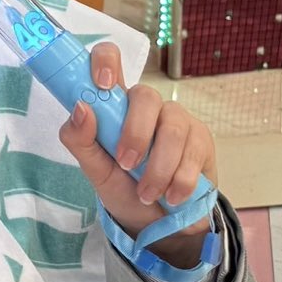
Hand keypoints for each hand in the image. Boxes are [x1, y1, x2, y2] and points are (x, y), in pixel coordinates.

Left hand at [59, 42, 217, 266]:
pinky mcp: (201, 139)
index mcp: (113, 103)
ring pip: (172, 129)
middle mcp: (146, 105)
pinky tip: (172, 196)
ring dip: (158, 168)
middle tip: (126, 165)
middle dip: (136, 134)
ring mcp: (176, 119)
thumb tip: (81, 108)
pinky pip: (193, 152)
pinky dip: (180, 180)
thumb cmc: (121, 186)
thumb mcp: (94, 168)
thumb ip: (79, 139)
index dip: (105, 61)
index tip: (102, 84)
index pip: (109, 59)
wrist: (157, 221)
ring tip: (147, 193)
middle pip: (145, 96)